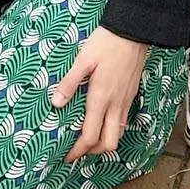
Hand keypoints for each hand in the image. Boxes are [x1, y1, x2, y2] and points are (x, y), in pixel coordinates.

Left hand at [49, 27, 149, 161]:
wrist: (134, 32)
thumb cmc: (106, 43)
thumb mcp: (83, 60)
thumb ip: (69, 83)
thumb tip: (55, 103)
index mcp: (100, 98)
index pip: (90, 136)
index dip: (78, 150)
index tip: (67, 156)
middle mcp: (115, 105)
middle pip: (108, 144)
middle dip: (93, 153)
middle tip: (78, 151)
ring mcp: (125, 101)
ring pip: (118, 134)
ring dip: (104, 142)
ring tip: (88, 139)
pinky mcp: (131, 95)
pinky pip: (123, 121)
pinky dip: (112, 129)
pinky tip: (102, 121)